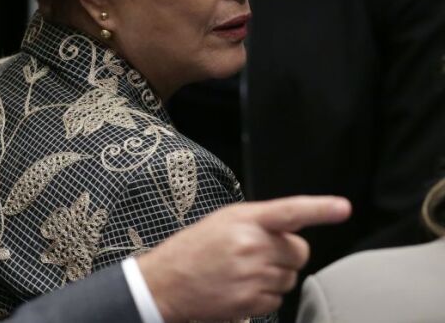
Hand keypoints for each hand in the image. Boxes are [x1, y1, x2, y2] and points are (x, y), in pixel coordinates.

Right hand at [136, 195, 350, 322]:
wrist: (167, 281)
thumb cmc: (194, 248)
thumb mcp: (223, 221)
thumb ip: (259, 221)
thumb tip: (292, 227)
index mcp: (244, 219)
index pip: (289, 211)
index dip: (319, 209)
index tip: (342, 208)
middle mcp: (251, 245)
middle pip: (299, 252)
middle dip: (285, 254)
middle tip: (257, 254)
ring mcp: (253, 275)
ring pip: (290, 277)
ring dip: (274, 276)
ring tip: (243, 272)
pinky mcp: (252, 302)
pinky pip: (278, 298)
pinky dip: (264, 295)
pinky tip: (240, 287)